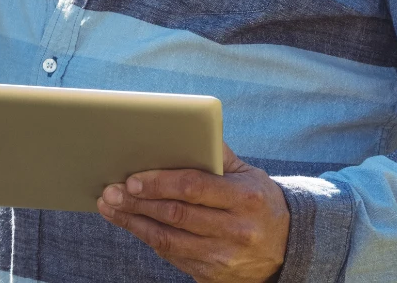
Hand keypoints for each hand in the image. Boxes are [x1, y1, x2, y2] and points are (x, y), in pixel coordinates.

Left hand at [97, 145, 289, 282]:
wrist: (285, 248)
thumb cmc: (260, 203)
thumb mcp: (250, 175)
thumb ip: (220, 155)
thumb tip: (190, 129)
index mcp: (246, 198)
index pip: (194, 187)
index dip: (159, 183)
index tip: (133, 179)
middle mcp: (236, 230)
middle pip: (176, 214)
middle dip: (138, 202)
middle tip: (111, 191)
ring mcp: (223, 256)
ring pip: (167, 239)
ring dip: (134, 222)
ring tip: (112, 208)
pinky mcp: (211, 275)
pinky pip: (172, 256)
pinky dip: (149, 238)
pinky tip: (134, 224)